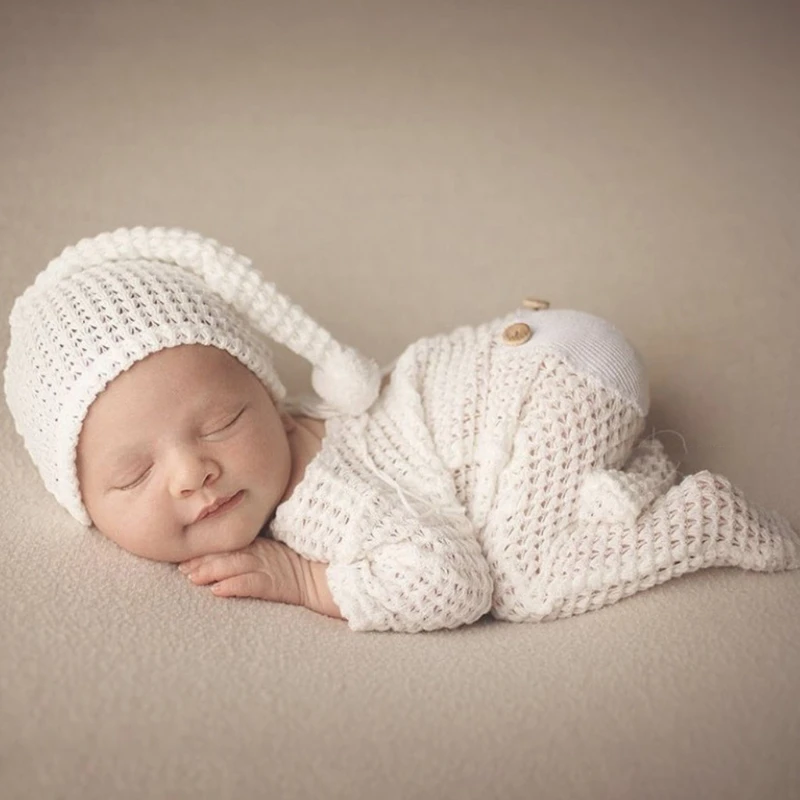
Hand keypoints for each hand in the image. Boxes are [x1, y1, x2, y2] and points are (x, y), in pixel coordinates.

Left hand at [178, 537, 341, 618]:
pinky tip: (218, 590)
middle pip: (229, 553)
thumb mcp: (282, 553)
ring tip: (191, 577)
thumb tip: (235, 558)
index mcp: (265, 545)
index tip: (185, 552)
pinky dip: (235, 586)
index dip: (208, 548)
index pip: (232, 544)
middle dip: (203, 560)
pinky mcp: (278, 584)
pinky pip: (253, 584)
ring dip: (211, 571)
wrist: (335, 578)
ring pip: (236, 566)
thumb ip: (262, 550)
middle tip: (180, 567)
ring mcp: (272, 567)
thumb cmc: (310, 566)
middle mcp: (265, 554)